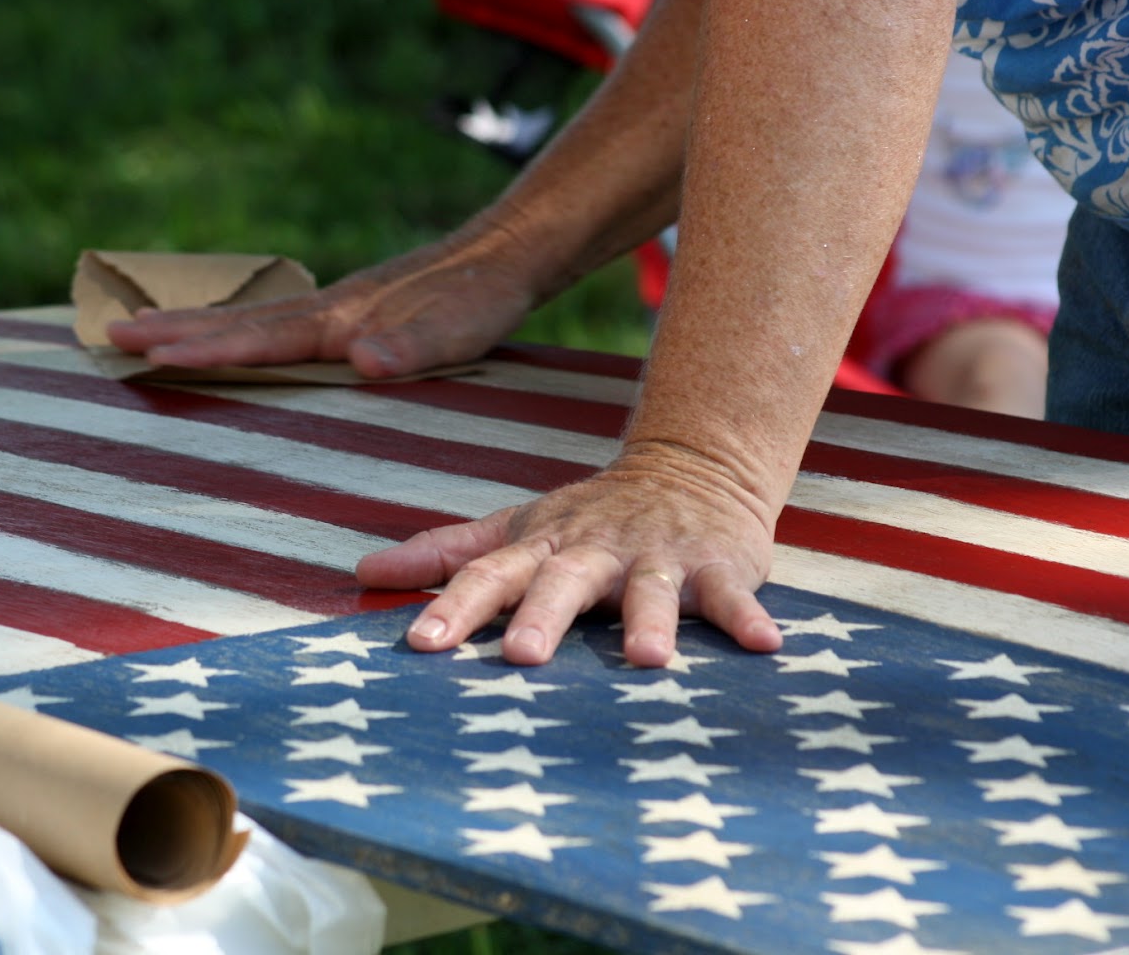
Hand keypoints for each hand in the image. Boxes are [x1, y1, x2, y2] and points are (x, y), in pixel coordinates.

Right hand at [106, 230, 540, 377]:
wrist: (508, 250)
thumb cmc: (483, 299)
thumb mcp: (459, 330)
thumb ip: (412, 347)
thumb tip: (362, 363)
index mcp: (341, 319)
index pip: (260, 338)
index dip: (205, 349)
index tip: (149, 354)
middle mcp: (326, 308)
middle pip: (235, 321)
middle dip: (172, 331)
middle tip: (107, 334)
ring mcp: (332, 306)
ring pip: (248, 317)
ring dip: (192, 326)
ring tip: (139, 330)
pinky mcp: (346, 311)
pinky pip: (271, 320)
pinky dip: (232, 326)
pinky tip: (224, 335)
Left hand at [358, 442, 783, 667]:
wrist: (690, 464)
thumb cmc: (587, 517)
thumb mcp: (515, 528)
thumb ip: (444, 553)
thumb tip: (361, 571)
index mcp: (541, 546)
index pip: (488, 575)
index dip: (453, 607)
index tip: (419, 645)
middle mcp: (594, 550)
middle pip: (563, 583)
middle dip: (543, 618)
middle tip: (521, 659)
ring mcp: (656, 555)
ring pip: (650, 590)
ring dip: (650, 623)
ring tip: (649, 663)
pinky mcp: (716, 566)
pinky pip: (733, 596)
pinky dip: (748, 618)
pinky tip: (767, 646)